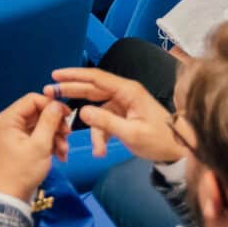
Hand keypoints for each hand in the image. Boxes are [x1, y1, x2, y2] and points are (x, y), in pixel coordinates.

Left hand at [0, 93, 68, 200]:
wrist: (14, 195)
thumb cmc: (23, 171)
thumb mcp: (40, 145)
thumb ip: (49, 122)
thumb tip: (57, 104)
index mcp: (9, 118)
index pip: (33, 99)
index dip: (52, 105)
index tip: (68, 116)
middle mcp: (12, 122)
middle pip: (40, 112)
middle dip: (56, 124)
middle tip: (67, 136)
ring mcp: (18, 133)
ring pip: (44, 125)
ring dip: (57, 136)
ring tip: (63, 150)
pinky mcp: (25, 143)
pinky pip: (42, 136)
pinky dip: (52, 144)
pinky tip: (61, 156)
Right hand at [48, 67, 188, 163]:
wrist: (179, 151)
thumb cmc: (159, 140)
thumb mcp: (132, 133)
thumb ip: (105, 122)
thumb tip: (81, 111)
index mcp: (128, 91)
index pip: (96, 77)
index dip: (74, 75)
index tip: (55, 75)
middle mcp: (124, 93)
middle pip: (92, 88)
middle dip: (71, 92)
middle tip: (48, 94)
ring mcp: (124, 104)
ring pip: (97, 110)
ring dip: (94, 130)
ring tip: (97, 150)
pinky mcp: (124, 115)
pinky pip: (105, 121)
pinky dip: (102, 135)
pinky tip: (102, 150)